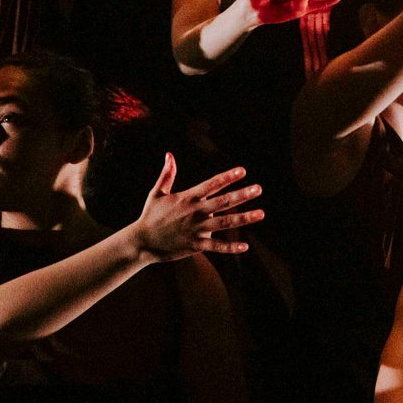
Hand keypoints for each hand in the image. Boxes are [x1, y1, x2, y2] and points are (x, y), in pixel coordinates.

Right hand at [133, 154, 263, 261]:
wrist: (141, 242)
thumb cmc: (150, 216)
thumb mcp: (157, 192)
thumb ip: (167, 174)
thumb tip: (169, 154)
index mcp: (188, 197)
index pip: (212, 184)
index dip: (228, 177)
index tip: (243, 171)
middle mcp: (195, 212)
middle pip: (223, 201)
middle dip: (242, 195)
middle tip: (258, 188)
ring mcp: (197, 229)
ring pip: (225, 222)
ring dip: (244, 218)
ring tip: (261, 213)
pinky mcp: (196, 245)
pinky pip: (216, 246)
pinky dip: (231, 248)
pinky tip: (245, 247)